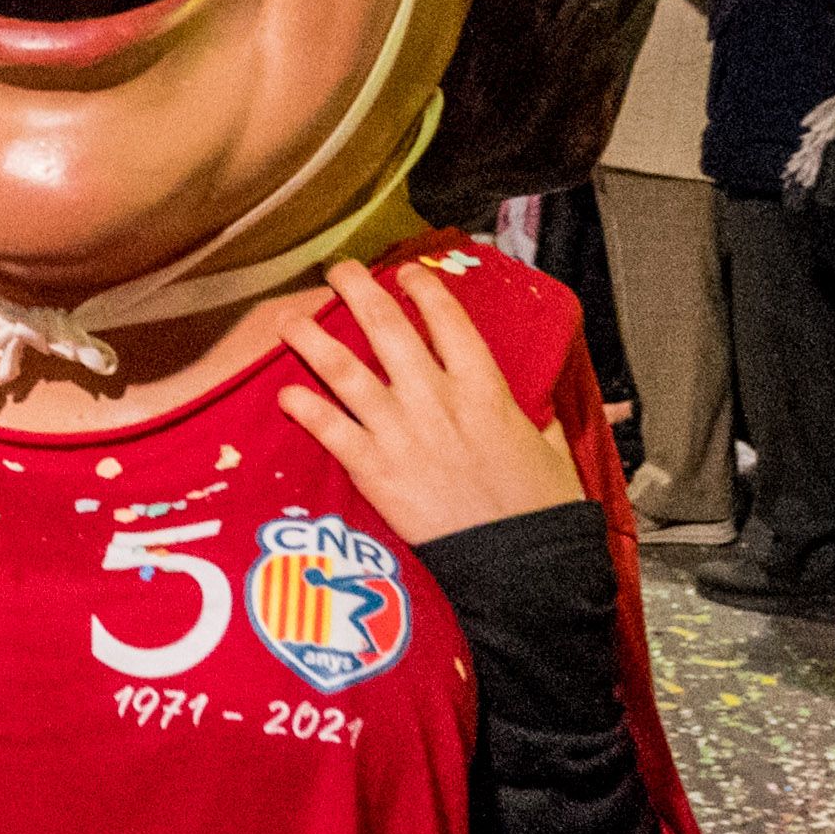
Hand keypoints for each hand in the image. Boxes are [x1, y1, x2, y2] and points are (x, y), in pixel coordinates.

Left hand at [278, 259, 583, 545]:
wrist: (520, 562)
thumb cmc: (542, 507)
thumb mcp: (549, 446)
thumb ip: (533, 415)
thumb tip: (539, 402)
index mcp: (483, 387)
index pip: (448, 321)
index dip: (423, 290)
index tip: (405, 271)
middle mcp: (436, 399)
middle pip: (387, 329)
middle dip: (358, 292)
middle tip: (339, 271)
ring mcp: (401, 432)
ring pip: (346, 371)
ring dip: (313, 340)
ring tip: (288, 319)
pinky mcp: (376, 471)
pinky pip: (331, 430)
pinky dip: (306, 409)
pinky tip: (284, 393)